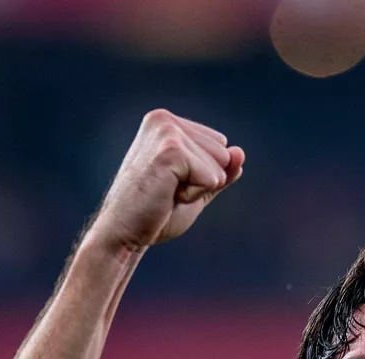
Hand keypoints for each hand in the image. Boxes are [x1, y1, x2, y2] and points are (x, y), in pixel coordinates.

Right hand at [89, 110, 244, 251]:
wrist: (124, 233)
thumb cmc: (157, 213)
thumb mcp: (197, 188)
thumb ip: (221, 171)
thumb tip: (240, 153)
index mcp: (167, 122)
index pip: (221, 145)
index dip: (205, 174)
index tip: (173, 184)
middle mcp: (165, 119)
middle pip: (224, 153)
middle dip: (204, 181)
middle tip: (168, 190)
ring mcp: (166, 132)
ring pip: (220, 165)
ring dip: (198, 189)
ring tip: (166, 192)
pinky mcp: (170, 151)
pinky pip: (211, 178)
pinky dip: (194, 195)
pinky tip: (167, 195)